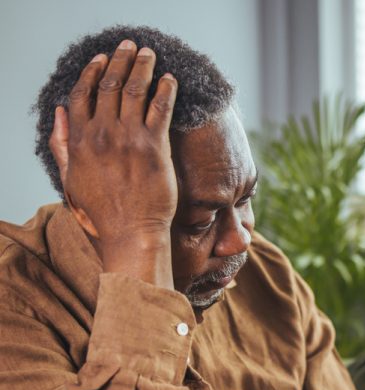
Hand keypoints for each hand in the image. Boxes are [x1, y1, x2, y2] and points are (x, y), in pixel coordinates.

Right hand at [49, 39, 178, 286]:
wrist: (131, 233)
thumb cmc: (101, 212)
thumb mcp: (70, 178)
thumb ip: (62, 144)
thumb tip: (58, 112)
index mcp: (81, 140)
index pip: (83, 94)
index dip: (92, 72)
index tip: (101, 58)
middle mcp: (103, 134)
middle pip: (110, 85)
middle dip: (120, 60)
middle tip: (130, 46)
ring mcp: (130, 139)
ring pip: (135, 90)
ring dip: (143, 66)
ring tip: (149, 53)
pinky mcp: (155, 147)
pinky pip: (161, 109)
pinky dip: (166, 90)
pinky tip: (170, 79)